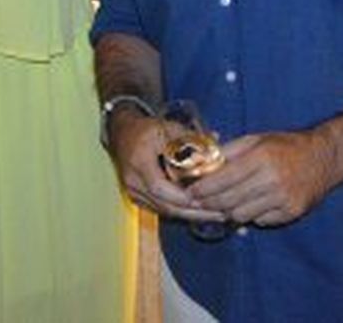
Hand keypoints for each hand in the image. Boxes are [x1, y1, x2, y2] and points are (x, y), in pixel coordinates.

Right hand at [106, 109, 225, 226]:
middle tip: (221, 213)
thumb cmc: (145, 130)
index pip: (160, 188)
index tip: (208, 198)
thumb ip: (191, 140)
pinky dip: (182, 212)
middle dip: (194, 212)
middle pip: (165, 206)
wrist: (121, 133)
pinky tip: (200, 211)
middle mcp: (134, 182)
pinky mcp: (139, 198)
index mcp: (139, 162)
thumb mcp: (168, 128)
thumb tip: (215, 152)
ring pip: (165, 211)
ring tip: (216, 215)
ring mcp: (134, 193)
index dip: (183, 196)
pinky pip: (162, 210)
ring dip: (190, 215)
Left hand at [186, 130, 338, 227]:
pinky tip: (248, 206)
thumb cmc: (286, 146)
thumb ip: (230, 152)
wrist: (323, 159)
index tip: (191, 192)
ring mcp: (284, 199)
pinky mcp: (292, 212)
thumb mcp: (257, 139)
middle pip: (230, 200)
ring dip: (228, 211)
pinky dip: (250, 215)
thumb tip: (203, 163)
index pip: (224, 179)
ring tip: (221, 205)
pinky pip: (260, 220)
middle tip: (198, 202)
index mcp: (262, 158)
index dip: (203, 188)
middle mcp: (273, 180)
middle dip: (210, 203)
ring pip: (242, 215)